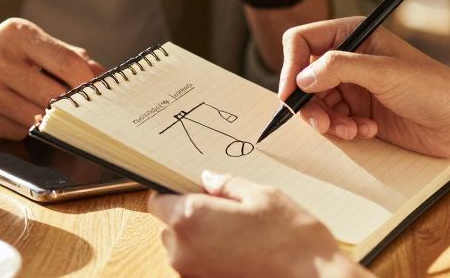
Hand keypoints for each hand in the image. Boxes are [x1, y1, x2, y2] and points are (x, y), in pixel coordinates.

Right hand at [0, 18, 103, 139]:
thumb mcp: (28, 44)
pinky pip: (14, 130)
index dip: (87, 83)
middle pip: (52, 94)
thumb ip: (66, 56)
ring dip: (46, 121)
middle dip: (68, 107)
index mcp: (16, 34)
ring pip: (34, 117)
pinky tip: (17, 117)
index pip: (67, 61)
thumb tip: (102, 75)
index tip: (98, 95)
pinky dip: (23, 129)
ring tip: (46, 115)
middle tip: (80, 114)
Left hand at [149, 171, 365, 277]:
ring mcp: (192, 274)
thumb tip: (208, 180)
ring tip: (240, 234)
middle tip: (227, 210)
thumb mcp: (263, 196)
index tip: (192, 188)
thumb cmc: (292, 239)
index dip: (174, 191)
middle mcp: (184, 250)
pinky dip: (213, 258)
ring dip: (202, 238)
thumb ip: (228, 186)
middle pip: (169, 226)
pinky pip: (198, 266)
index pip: (158, 200)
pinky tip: (242, 252)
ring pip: (184, 248)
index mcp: (191, 219)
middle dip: (191, 214)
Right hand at [280, 18, 449, 158]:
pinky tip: (367, 131)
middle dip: (310, 104)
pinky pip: (331, 122)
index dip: (291, 66)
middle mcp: (348, 58)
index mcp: (353, 35)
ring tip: (353, 130)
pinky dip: (342, 130)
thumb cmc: (432, 88)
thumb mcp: (384, 73)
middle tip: (323, 124)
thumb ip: (340, 68)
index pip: (303, 41)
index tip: (291, 94)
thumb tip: (301, 77)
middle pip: (302, 78)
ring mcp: (352, 86)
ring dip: (328, 122)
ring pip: (314, 104)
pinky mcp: (358, 112)